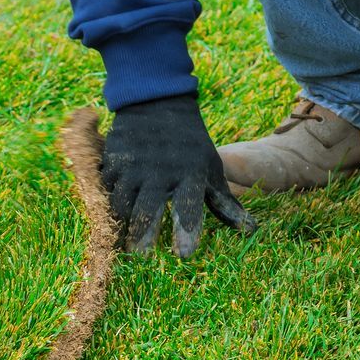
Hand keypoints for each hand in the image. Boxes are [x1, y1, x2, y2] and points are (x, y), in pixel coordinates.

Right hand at [102, 96, 256, 257]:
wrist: (157, 102)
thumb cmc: (190, 144)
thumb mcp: (211, 168)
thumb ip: (225, 202)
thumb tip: (250, 231)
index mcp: (190, 173)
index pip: (189, 207)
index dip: (186, 231)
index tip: (184, 255)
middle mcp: (160, 171)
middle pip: (147, 210)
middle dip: (143, 235)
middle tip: (140, 256)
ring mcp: (133, 166)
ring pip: (122, 204)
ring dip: (124, 222)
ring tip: (125, 238)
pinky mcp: (112, 161)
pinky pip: (108, 190)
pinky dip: (111, 201)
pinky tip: (116, 209)